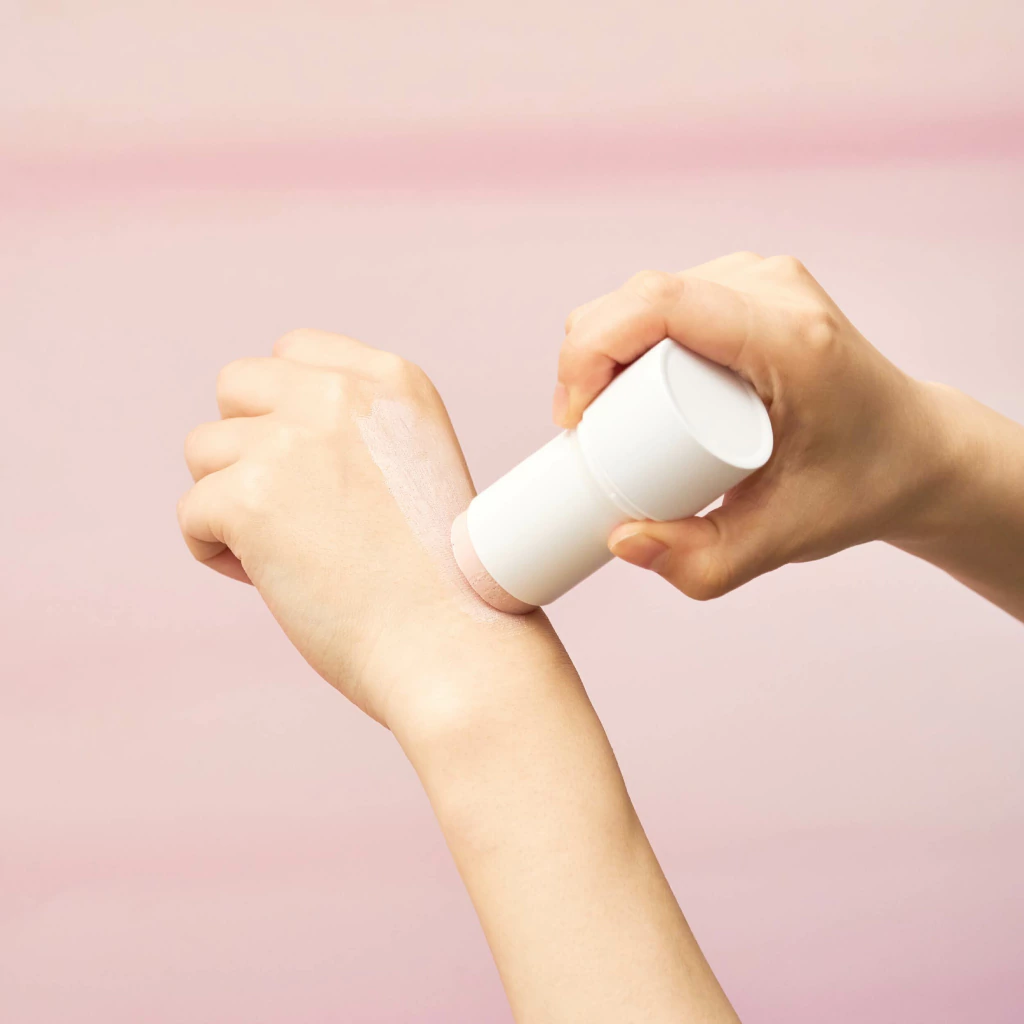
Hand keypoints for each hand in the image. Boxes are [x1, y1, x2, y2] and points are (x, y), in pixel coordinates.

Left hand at [179, 329, 529, 725]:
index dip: (284, 413)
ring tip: (289, 553)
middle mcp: (341, 393)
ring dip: (230, 501)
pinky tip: (273, 580)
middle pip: (236, 387)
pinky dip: (217, 552)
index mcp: (393, 380)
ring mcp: (293, 440)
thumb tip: (260, 432)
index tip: (312, 469)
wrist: (452, 644)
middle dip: (247, 446)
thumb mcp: (415, 462)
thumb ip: (352, 429)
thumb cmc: (439, 578)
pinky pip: (192, 513)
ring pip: (203, 450)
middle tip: (292, 511)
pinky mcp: (250, 496)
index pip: (293, 351)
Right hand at [554, 253, 954, 598]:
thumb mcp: (782, 540)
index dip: (593, 352)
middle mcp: (776, 290)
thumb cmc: (856, 489)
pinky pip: (665, 297)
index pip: (661, 306)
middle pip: (640, 297)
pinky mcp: (750, 284)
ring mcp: (764, 278)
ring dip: (605, 349)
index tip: (576, 421)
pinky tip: (627, 384)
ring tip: (606, 418)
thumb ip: (702, 563)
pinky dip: (629, 336)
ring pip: (645, 294)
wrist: (912, 451)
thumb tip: (620, 540)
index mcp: (791, 339)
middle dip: (588, 360)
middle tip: (584, 433)